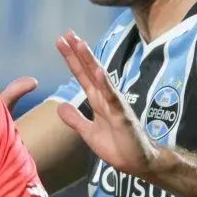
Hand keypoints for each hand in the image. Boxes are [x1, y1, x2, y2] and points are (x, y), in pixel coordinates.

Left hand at [55, 30, 172, 179]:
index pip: (82, 75)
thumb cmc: (117, 146)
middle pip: (89, 71)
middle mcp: (106, 98)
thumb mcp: (88, 132)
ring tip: (80, 44)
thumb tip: (59, 106)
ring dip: (90, 61)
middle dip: (78, 52)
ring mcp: (115, 104)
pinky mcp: (123, 116)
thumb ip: (75, 119)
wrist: (137, 163)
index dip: (72, 59)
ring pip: (100, 78)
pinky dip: (105, 84)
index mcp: (97, 100)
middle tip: (68, 33)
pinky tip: (98, 71)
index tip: (61, 41)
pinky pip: (113, 98)